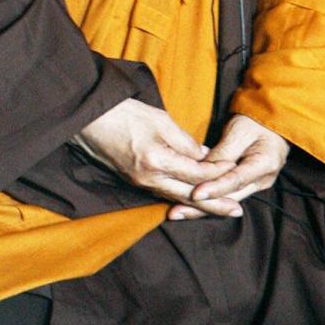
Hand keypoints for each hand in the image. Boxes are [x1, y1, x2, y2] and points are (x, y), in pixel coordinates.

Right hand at [72, 98, 241, 217]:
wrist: (87, 119)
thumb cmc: (123, 112)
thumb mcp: (159, 119)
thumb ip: (184, 140)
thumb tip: (204, 155)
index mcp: (156, 160)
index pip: (195, 173)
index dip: (217, 172)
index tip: (234, 170)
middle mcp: (148, 178)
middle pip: (189, 196)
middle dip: (215, 204)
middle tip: (237, 211)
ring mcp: (139, 183)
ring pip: (176, 198)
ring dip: (200, 205)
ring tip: (220, 210)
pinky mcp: (134, 181)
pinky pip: (163, 193)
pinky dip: (181, 198)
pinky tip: (192, 199)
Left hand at [166, 114, 288, 220]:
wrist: (270, 124)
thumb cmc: (254, 123)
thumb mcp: (238, 131)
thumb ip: (222, 152)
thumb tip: (201, 170)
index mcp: (264, 164)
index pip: (236, 180)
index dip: (214, 188)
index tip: (195, 194)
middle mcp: (262, 181)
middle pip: (229, 198)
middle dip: (202, 207)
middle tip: (177, 212)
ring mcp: (255, 186)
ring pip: (226, 201)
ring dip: (201, 208)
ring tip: (177, 213)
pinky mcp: (246, 187)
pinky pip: (226, 196)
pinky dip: (208, 201)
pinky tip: (188, 207)